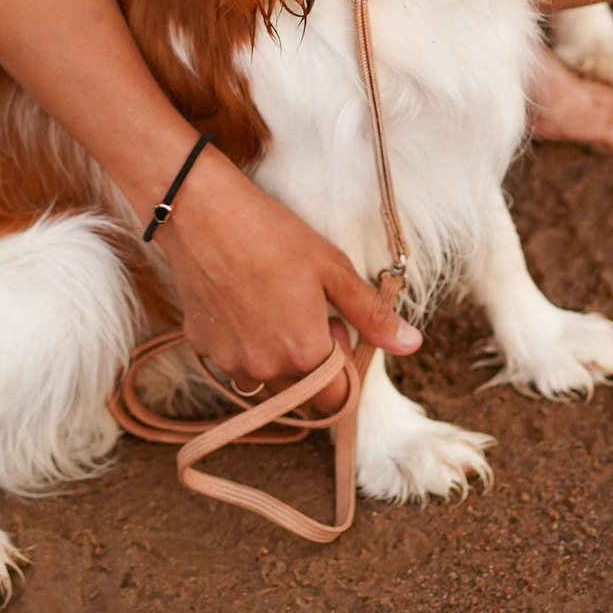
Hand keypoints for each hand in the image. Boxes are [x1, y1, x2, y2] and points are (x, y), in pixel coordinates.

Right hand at [156, 150, 418, 402]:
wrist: (203, 213)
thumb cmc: (272, 234)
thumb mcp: (332, 269)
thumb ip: (371, 314)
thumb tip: (411, 344)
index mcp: (304, 353)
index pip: (336, 400)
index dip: (343, 368)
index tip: (335, 327)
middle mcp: (265, 369)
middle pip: (301, 393)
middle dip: (312, 365)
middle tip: (306, 312)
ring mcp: (229, 361)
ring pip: (266, 382)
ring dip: (278, 359)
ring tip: (274, 307)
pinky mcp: (201, 346)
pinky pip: (233, 362)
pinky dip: (244, 345)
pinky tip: (244, 303)